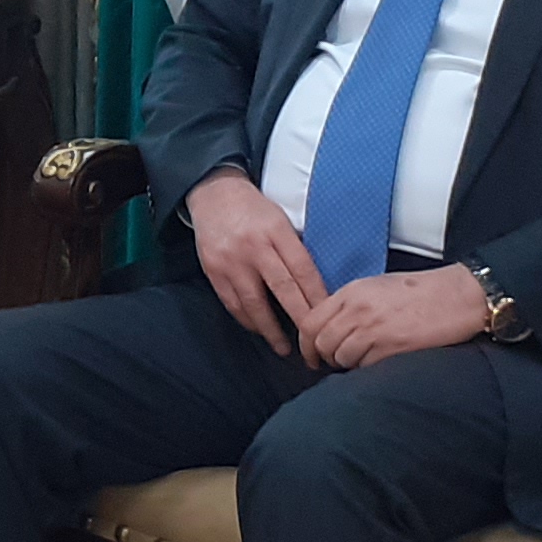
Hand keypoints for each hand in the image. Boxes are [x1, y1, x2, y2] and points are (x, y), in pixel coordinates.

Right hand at [180, 170, 326, 355]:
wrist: (213, 195)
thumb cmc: (254, 210)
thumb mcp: (280, 219)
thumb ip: (294, 248)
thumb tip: (316, 285)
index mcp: (277, 231)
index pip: (303, 270)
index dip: (317, 297)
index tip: (327, 317)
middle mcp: (254, 247)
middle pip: (283, 289)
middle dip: (300, 319)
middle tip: (312, 342)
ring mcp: (232, 261)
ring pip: (255, 303)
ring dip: (270, 329)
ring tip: (283, 346)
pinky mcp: (213, 270)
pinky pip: (233, 303)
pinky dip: (247, 320)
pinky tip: (259, 329)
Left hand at [297, 262, 493, 370]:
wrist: (457, 297)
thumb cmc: (421, 292)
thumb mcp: (376, 287)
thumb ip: (349, 305)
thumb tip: (329, 328)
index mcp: (351, 292)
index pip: (310, 322)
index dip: (306, 344)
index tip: (312, 356)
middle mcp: (357, 310)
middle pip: (321, 343)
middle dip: (326, 357)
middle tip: (337, 362)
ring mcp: (372, 330)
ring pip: (340, 358)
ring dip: (348, 363)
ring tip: (365, 357)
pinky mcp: (390, 348)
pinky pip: (363, 367)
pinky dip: (367, 368)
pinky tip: (381, 359)